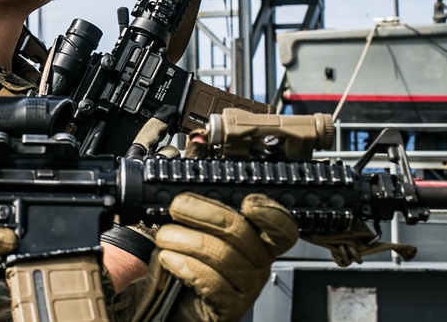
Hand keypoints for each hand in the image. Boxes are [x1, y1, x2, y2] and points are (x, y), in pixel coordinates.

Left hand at [128, 193, 297, 321]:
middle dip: (203, 213)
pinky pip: (210, 282)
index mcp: (257, 239)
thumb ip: (199, 180)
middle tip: (176, 205)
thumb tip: (197, 141)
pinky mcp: (228, 308)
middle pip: (240, 232)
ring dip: (184, 239)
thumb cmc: (185, 257)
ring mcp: (246, 289)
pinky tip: (168, 258)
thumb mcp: (192, 217)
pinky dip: (184, 264)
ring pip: (221, 255)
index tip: (248, 202)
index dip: (271, 214)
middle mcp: (258, 264)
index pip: (283, 228)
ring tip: (163, 235)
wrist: (166, 303)